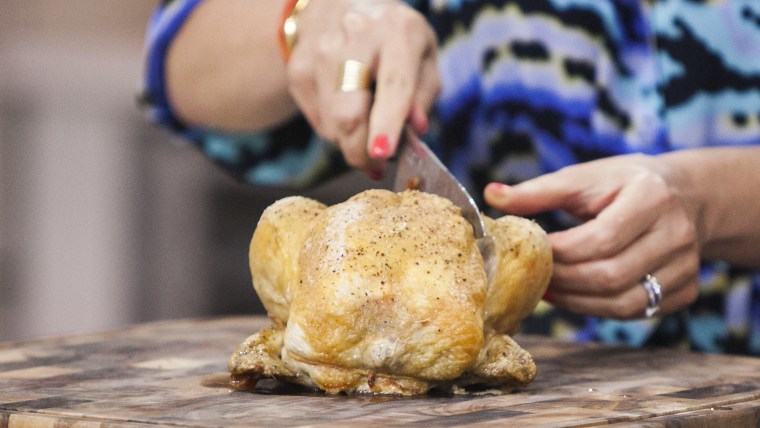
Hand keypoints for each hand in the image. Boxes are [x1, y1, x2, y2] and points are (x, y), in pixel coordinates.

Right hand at [288, 0, 439, 177]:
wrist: (340, 6)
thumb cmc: (392, 40)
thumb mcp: (423, 57)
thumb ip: (423, 95)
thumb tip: (415, 129)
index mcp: (396, 32)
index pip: (393, 84)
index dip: (387, 123)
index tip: (383, 153)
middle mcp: (354, 37)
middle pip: (350, 113)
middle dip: (362, 152)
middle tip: (376, 167)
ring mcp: (319, 53)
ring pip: (332, 124)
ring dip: (351, 143)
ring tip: (366, 134)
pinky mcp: (298, 70)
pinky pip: (318, 121)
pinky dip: (335, 130)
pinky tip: (348, 113)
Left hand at [484, 154, 700, 318]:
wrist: (685, 195)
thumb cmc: (623, 184)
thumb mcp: (584, 177)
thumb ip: (539, 191)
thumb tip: (490, 195)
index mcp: (650, 198)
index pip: (599, 239)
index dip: (559, 252)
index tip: (530, 252)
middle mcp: (676, 234)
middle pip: (610, 275)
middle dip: (564, 281)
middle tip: (533, 277)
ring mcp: (685, 267)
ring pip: (623, 303)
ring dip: (577, 303)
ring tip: (548, 290)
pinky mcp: (685, 290)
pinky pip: (636, 312)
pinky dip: (600, 309)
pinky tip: (575, 297)